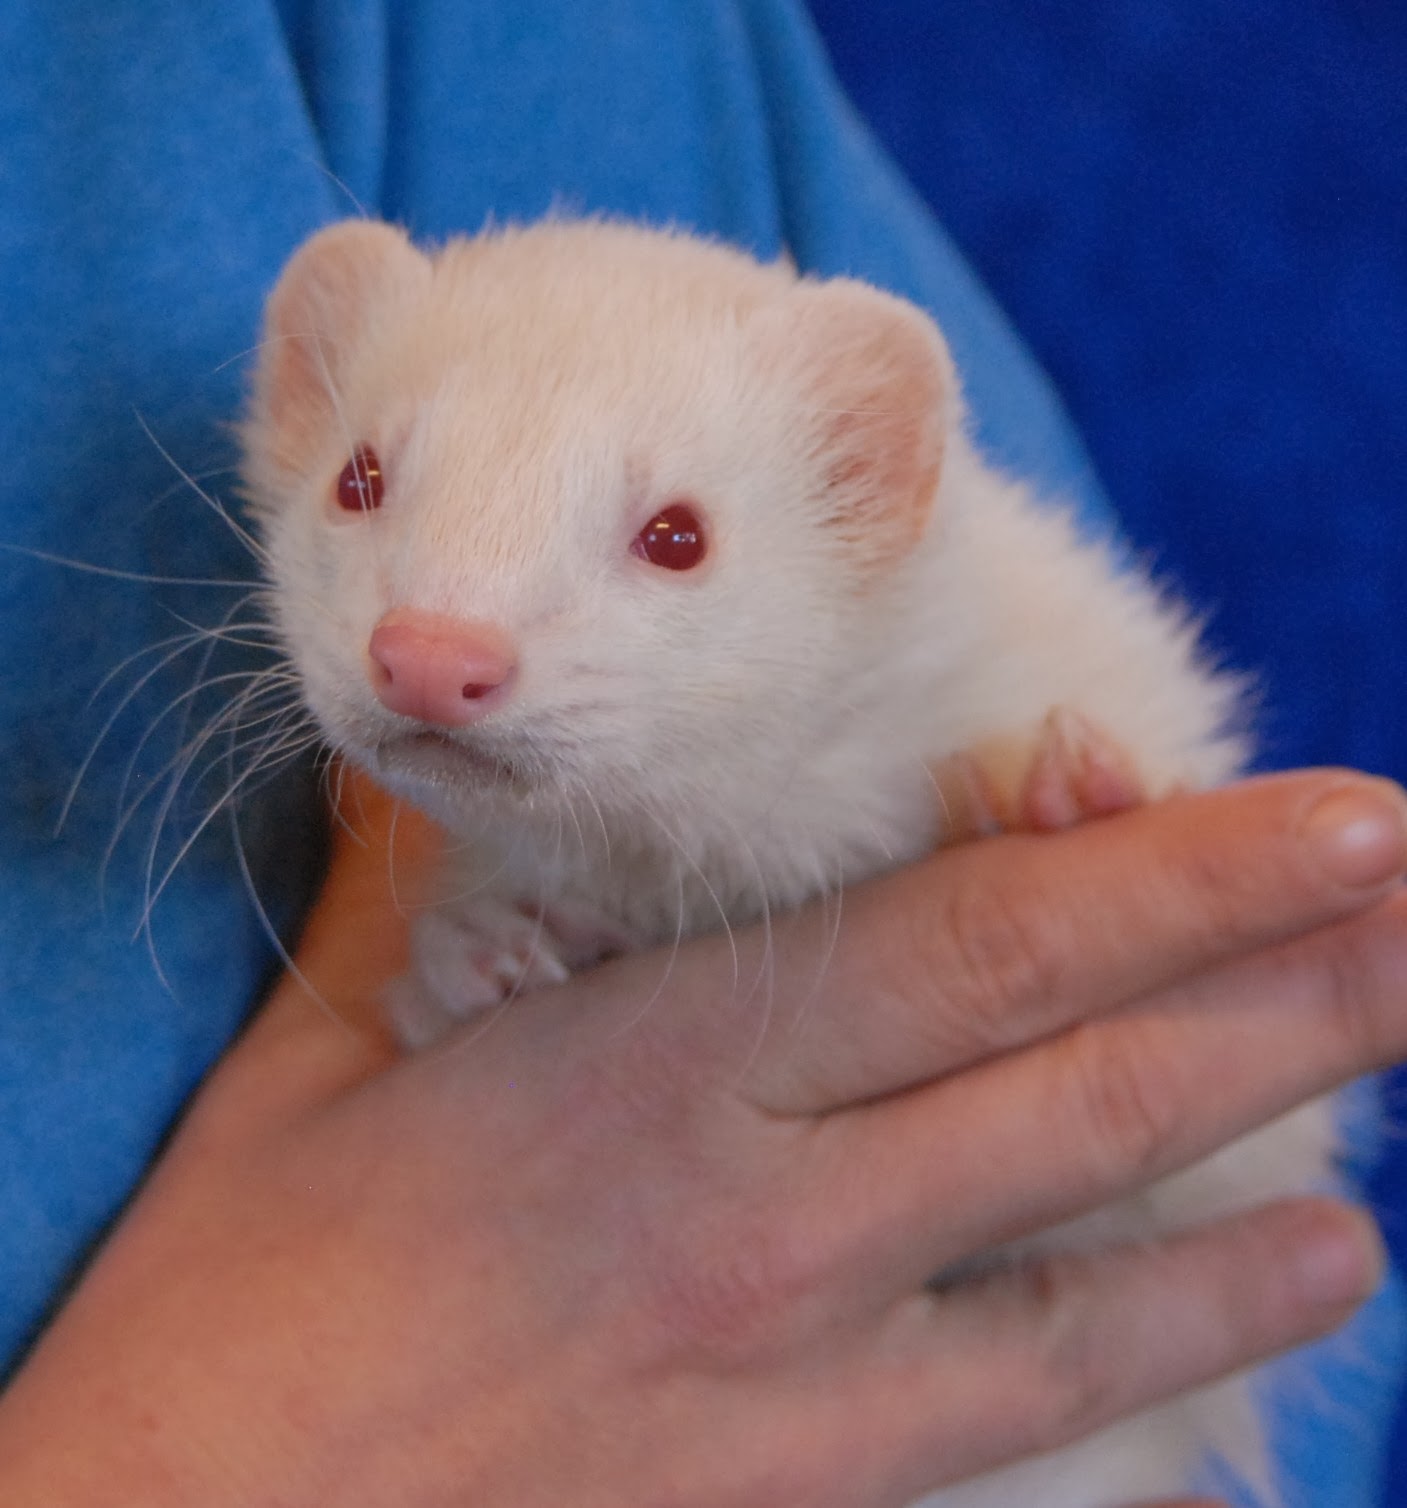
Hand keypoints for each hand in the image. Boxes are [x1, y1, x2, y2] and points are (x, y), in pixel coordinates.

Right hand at [0, 768, 1401, 1507]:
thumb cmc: (227, 1312)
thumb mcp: (317, 1063)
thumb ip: (428, 894)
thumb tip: (447, 762)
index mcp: (651, 1070)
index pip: (969, 940)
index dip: (1168, 869)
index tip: (1330, 817)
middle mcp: (763, 1214)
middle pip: (1077, 1078)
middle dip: (1281, 987)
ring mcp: (797, 1380)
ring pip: (1094, 1254)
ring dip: (1263, 1162)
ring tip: (1391, 1102)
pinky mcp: (794, 1502)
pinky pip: (1030, 1417)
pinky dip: (1172, 1342)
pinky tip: (1285, 1280)